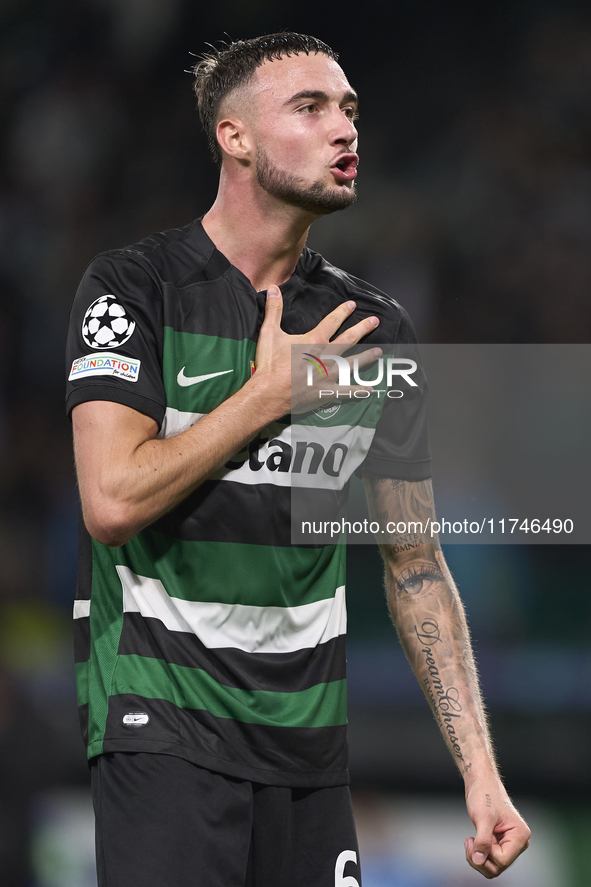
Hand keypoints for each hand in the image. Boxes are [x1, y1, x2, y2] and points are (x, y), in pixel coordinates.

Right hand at [253, 284, 380, 416]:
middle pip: (349, 339)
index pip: (332, 322)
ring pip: (353, 363)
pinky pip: (347, 391)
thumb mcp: (269, 333)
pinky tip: (369, 389)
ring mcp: (329, 374)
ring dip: (367, 357)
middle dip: (363, 328)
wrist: (269, 393)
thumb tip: (273, 288)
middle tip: (375, 321)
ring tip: (379, 352)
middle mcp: (326, 355)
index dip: (342, 312)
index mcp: (314, 340)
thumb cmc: (270, 364)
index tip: (352, 305)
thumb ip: (274, 310)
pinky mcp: (327, 391)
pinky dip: (358, 390)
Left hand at [464, 782, 530, 878]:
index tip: (474, 838)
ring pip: (493, 867)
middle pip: (498, 867)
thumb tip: (479, 860)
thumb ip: (482, 840)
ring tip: (469, 841)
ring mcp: (510, 844)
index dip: (485, 853)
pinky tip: (472, 841)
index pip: (502, 860)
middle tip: (468, 842)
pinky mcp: (501, 844)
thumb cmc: (484, 795)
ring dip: (477, 858)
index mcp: (520, 835)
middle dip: (479, 859)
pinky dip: (478, 855)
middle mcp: (519, 842)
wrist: (481, 784)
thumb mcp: (482, 817)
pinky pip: (490, 860)